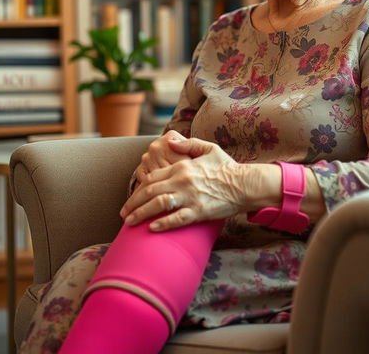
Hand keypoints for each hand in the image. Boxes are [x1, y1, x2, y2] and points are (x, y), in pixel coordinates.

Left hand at [120, 136, 245, 230]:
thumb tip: (168, 140)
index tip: (131, 198)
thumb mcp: (208, 148)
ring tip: (130, 223)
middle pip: (150, 192)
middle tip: (123, 214)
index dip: (138, 189)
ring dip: (141, 215)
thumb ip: (187, 143)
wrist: (245, 184)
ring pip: (158, 205)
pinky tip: (151, 229)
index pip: (152, 178)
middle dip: (133, 204)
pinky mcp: (198, 211)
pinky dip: (162, 224)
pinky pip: (175, 219)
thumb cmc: (227, 167)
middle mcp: (182, 181)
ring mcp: (190, 197)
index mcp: (182, 166)